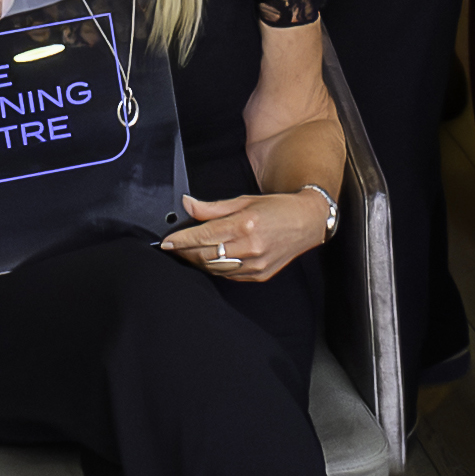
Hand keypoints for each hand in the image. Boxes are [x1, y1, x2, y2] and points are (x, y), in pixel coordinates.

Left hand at [160, 187, 331, 282]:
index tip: (166, 242)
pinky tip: (209, 260)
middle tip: (173, 247)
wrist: (307, 222)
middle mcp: (250, 247)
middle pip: (206, 255)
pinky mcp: (259, 275)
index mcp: (245, 225)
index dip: (181, 240)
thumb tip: (187, 204)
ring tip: (187, 254)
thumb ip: (212, 207)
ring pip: (215, 268)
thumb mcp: (243, 201)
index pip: (203, 236)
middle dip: (185, 252)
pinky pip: (229, 275)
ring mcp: (256, 264)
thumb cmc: (276, 208)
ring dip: (198, 262)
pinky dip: (216, 268)